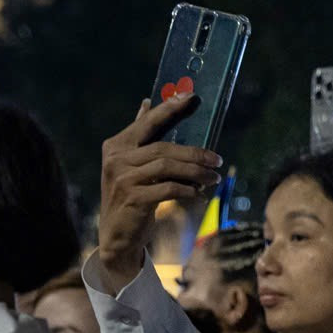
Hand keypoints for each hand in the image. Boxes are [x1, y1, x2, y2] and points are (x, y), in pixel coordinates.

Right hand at [99, 94, 221, 287]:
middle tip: (217, 159)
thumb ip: (139, 136)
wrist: (117, 234)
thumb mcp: (131, 164)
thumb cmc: (131, 195)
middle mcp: (116, 159)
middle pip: (163, 147)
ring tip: (214, 178)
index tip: (191, 97)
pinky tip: (198, 193)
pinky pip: (168, 189)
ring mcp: (122, 179)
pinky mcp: (133, 199)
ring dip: (196, 172)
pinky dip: (187, 189)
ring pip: (168, 167)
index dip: (169, 108)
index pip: (147, 123)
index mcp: (116, 146)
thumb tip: (146, 103)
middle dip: (195, 152)